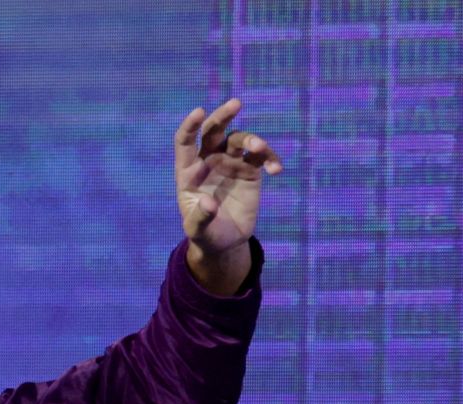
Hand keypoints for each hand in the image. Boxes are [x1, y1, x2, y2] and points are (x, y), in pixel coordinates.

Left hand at [175, 96, 282, 262]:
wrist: (225, 242)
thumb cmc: (205, 234)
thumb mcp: (197, 231)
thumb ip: (200, 218)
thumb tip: (209, 203)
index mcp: (189, 171)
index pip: (185, 141)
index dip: (190, 126)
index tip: (199, 112)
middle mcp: (209, 160)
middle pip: (214, 130)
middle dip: (223, 116)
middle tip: (236, 103)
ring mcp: (230, 163)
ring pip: (240, 140)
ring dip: (251, 140)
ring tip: (259, 149)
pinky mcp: (250, 170)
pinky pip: (261, 157)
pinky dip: (270, 158)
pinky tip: (277, 169)